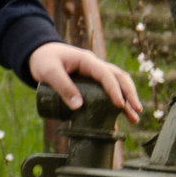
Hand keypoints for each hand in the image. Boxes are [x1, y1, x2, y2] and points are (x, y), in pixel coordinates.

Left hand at [28, 41, 143, 122]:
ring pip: (116, 86)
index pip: (106, 75)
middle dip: (130, 94)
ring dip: (126, 101)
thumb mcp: (49, 72)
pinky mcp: (90, 85)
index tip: (120, 105)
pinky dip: (112, 107)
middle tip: (136, 111)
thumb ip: (63, 87)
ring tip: (134, 119)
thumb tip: (79, 106)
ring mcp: (94, 75)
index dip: (114, 90)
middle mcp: (95, 67)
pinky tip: (115, 122)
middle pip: (119, 78)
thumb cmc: (44, 60)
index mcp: (87, 61)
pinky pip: (105, 94)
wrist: (38, 54)